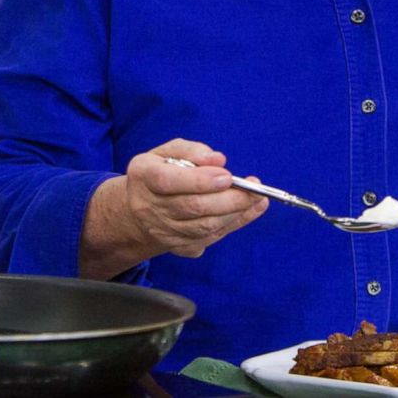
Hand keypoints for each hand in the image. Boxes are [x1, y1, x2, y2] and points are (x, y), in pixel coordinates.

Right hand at [119, 139, 268, 258]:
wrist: (141, 211)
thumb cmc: (160, 172)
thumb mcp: (168, 151)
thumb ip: (192, 150)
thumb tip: (218, 160)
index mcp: (144, 176)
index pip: (168, 181)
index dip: (199, 180)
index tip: (227, 176)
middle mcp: (149, 207)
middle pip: (192, 207)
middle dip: (229, 199)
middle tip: (254, 188)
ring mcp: (163, 231)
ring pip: (204, 227)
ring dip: (235, 213)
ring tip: (257, 198)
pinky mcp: (178, 247)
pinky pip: (210, 238)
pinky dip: (233, 224)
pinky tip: (250, 210)